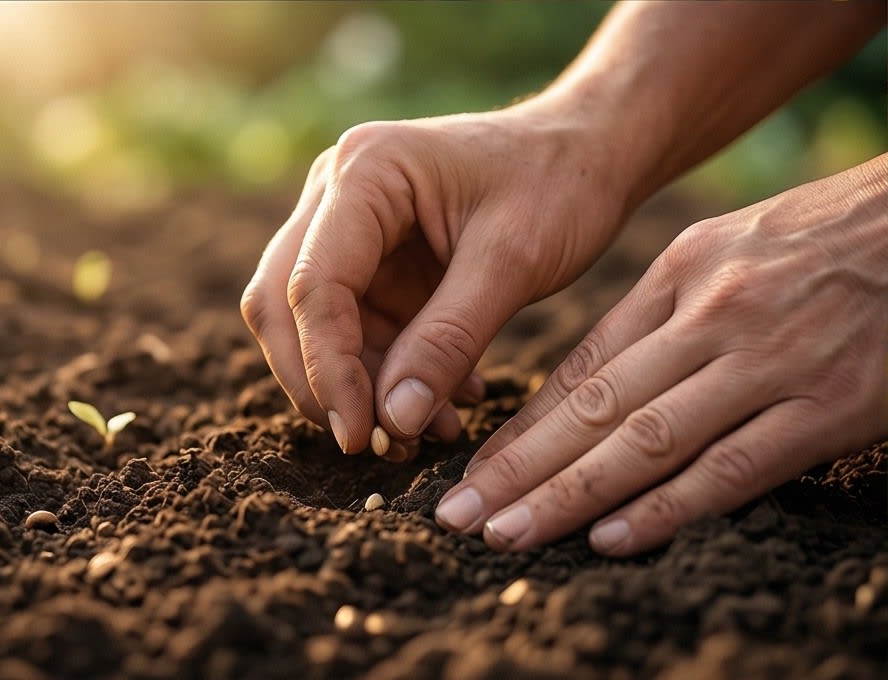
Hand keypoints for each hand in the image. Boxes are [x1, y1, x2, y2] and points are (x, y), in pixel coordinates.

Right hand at [241, 99, 629, 455]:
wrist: (590, 152)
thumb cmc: (560, 183)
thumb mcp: (513, 263)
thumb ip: (449, 340)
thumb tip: (393, 422)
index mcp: (366, 170)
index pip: (313, 284)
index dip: (326, 368)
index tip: (360, 435)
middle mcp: (338, 192)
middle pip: (284, 302)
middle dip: (322, 381)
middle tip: (372, 443)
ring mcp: (349, 226)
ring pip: (314, 324)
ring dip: (360, 386)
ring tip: (432, 431)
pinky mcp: (372, 259)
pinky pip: (358, 329)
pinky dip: (388, 374)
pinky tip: (444, 402)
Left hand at [436, 154, 887, 553]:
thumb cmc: (822, 238)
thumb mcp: (726, 250)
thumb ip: (661, 312)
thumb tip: (591, 379)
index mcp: (679, 275)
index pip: (581, 366)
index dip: (521, 426)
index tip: (473, 468)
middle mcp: (710, 317)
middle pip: (595, 408)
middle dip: (518, 468)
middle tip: (456, 514)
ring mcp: (769, 362)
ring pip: (648, 440)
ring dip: (569, 494)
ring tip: (507, 533)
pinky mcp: (829, 405)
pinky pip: (735, 465)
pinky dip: (670, 506)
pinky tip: (611, 537)